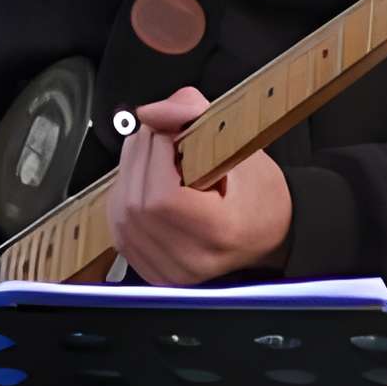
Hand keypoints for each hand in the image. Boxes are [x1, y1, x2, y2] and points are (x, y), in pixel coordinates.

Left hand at [107, 87, 292, 285]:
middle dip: (138, 156)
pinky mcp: (152, 271)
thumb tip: (148, 113)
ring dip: (128, 174)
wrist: (268, 233)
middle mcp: (192, 260)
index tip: (173, 136)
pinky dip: (124, 197)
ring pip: (120, 214)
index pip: (163, 197)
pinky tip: (144, 183)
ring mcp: (169, 271)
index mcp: (221, 232)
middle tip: (158, 137)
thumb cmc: (259, 191)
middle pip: (135, 202)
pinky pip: (118, 228)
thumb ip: (192, 114)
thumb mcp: (239, 142)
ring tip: (152, 156)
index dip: (158, 155)